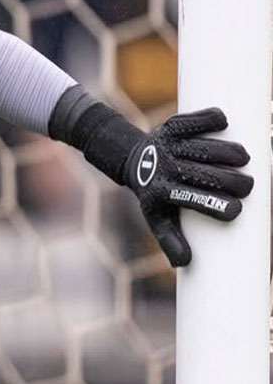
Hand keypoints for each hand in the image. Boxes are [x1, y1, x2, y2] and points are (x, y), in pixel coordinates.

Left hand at [125, 108, 252, 266]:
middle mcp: (163, 166)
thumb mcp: (158, 218)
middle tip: (250, 186)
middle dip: (231, 181)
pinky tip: (227, 123)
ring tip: (246, 158)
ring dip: (227, 151)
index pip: (190, 200)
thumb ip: (170, 241)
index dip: (214, 206)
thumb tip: (184, 264)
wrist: (133, 159)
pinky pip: (193, 120)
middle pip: (202, 173)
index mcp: (161, 191)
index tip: (237, 212)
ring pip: (202, 145)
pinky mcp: (172, 126)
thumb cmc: (155, 194)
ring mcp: (167, 144)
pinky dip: (210, 119)